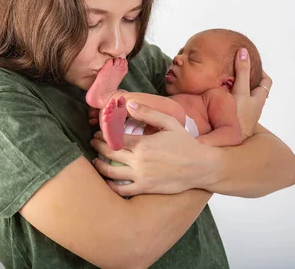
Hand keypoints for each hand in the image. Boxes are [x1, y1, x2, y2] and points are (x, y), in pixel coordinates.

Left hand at [89, 101, 218, 196]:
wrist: (200, 167)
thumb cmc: (185, 143)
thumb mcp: (169, 123)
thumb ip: (148, 113)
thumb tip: (128, 104)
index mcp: (143, 143)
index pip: (114, 138)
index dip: (103, 134)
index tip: (99, 132)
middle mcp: (139, 161)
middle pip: (109, 153)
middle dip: (98, 146)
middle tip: (93, 142)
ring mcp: (141, 176)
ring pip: (110, 172)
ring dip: (99, 165)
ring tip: (95, 160)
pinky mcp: (145, 188)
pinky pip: (121, 189)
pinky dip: (110, 185)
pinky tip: (107, 180)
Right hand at [232, 48, 272, 138]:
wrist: (229, 143)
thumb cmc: (238, 118)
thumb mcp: (241, 91)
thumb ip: (241, 72)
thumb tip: (243, 51)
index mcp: (258, 99)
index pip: (266, 81)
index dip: (260, 71)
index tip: (249, 62)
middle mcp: (253, 107)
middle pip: (254, 89)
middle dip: (246, 79)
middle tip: (235, 70)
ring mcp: (243, 114)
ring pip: (243, 97)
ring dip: (236, 89)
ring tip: (225, 81)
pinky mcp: (234, 119)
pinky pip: (233, 105)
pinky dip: (228, 98)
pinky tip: (218, 96)